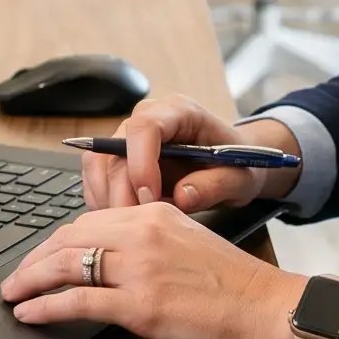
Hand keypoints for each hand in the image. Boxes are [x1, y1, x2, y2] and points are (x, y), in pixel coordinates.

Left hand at [0, 203, 306, 338]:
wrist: (269, 309)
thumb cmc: (234, 286)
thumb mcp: (188, 243)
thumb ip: (149, 242)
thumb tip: (110, 258)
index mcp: (154, 213)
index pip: (88, 221)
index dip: (54, 242)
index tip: (39, 257)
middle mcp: (143, 232)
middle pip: (69, 238)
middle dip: (34, 259)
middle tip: (14, 278)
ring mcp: (140, 268)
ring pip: (65, 265)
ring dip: (30, 280)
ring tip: (12, 295)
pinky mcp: (141, 304)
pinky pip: (78, 301)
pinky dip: (45, 306)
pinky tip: (29, 313)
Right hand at [82, 94, 300, 211]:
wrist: (232, 166)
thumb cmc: (237, 165)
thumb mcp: (240, 179)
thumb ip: (215, 185)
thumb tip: (182, 197)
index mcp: (179, 112)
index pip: (144, 127)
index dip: (141, 163)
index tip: (150, 199)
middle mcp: (148, 118)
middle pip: (114, 149)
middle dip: (120, 191)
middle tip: (135, 226)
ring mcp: (130, 137)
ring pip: (99, 164)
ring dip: (107, 198)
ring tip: (129, 227)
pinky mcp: (120, 158)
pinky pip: (98, 178)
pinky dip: (103, 202)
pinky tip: (122, 222)